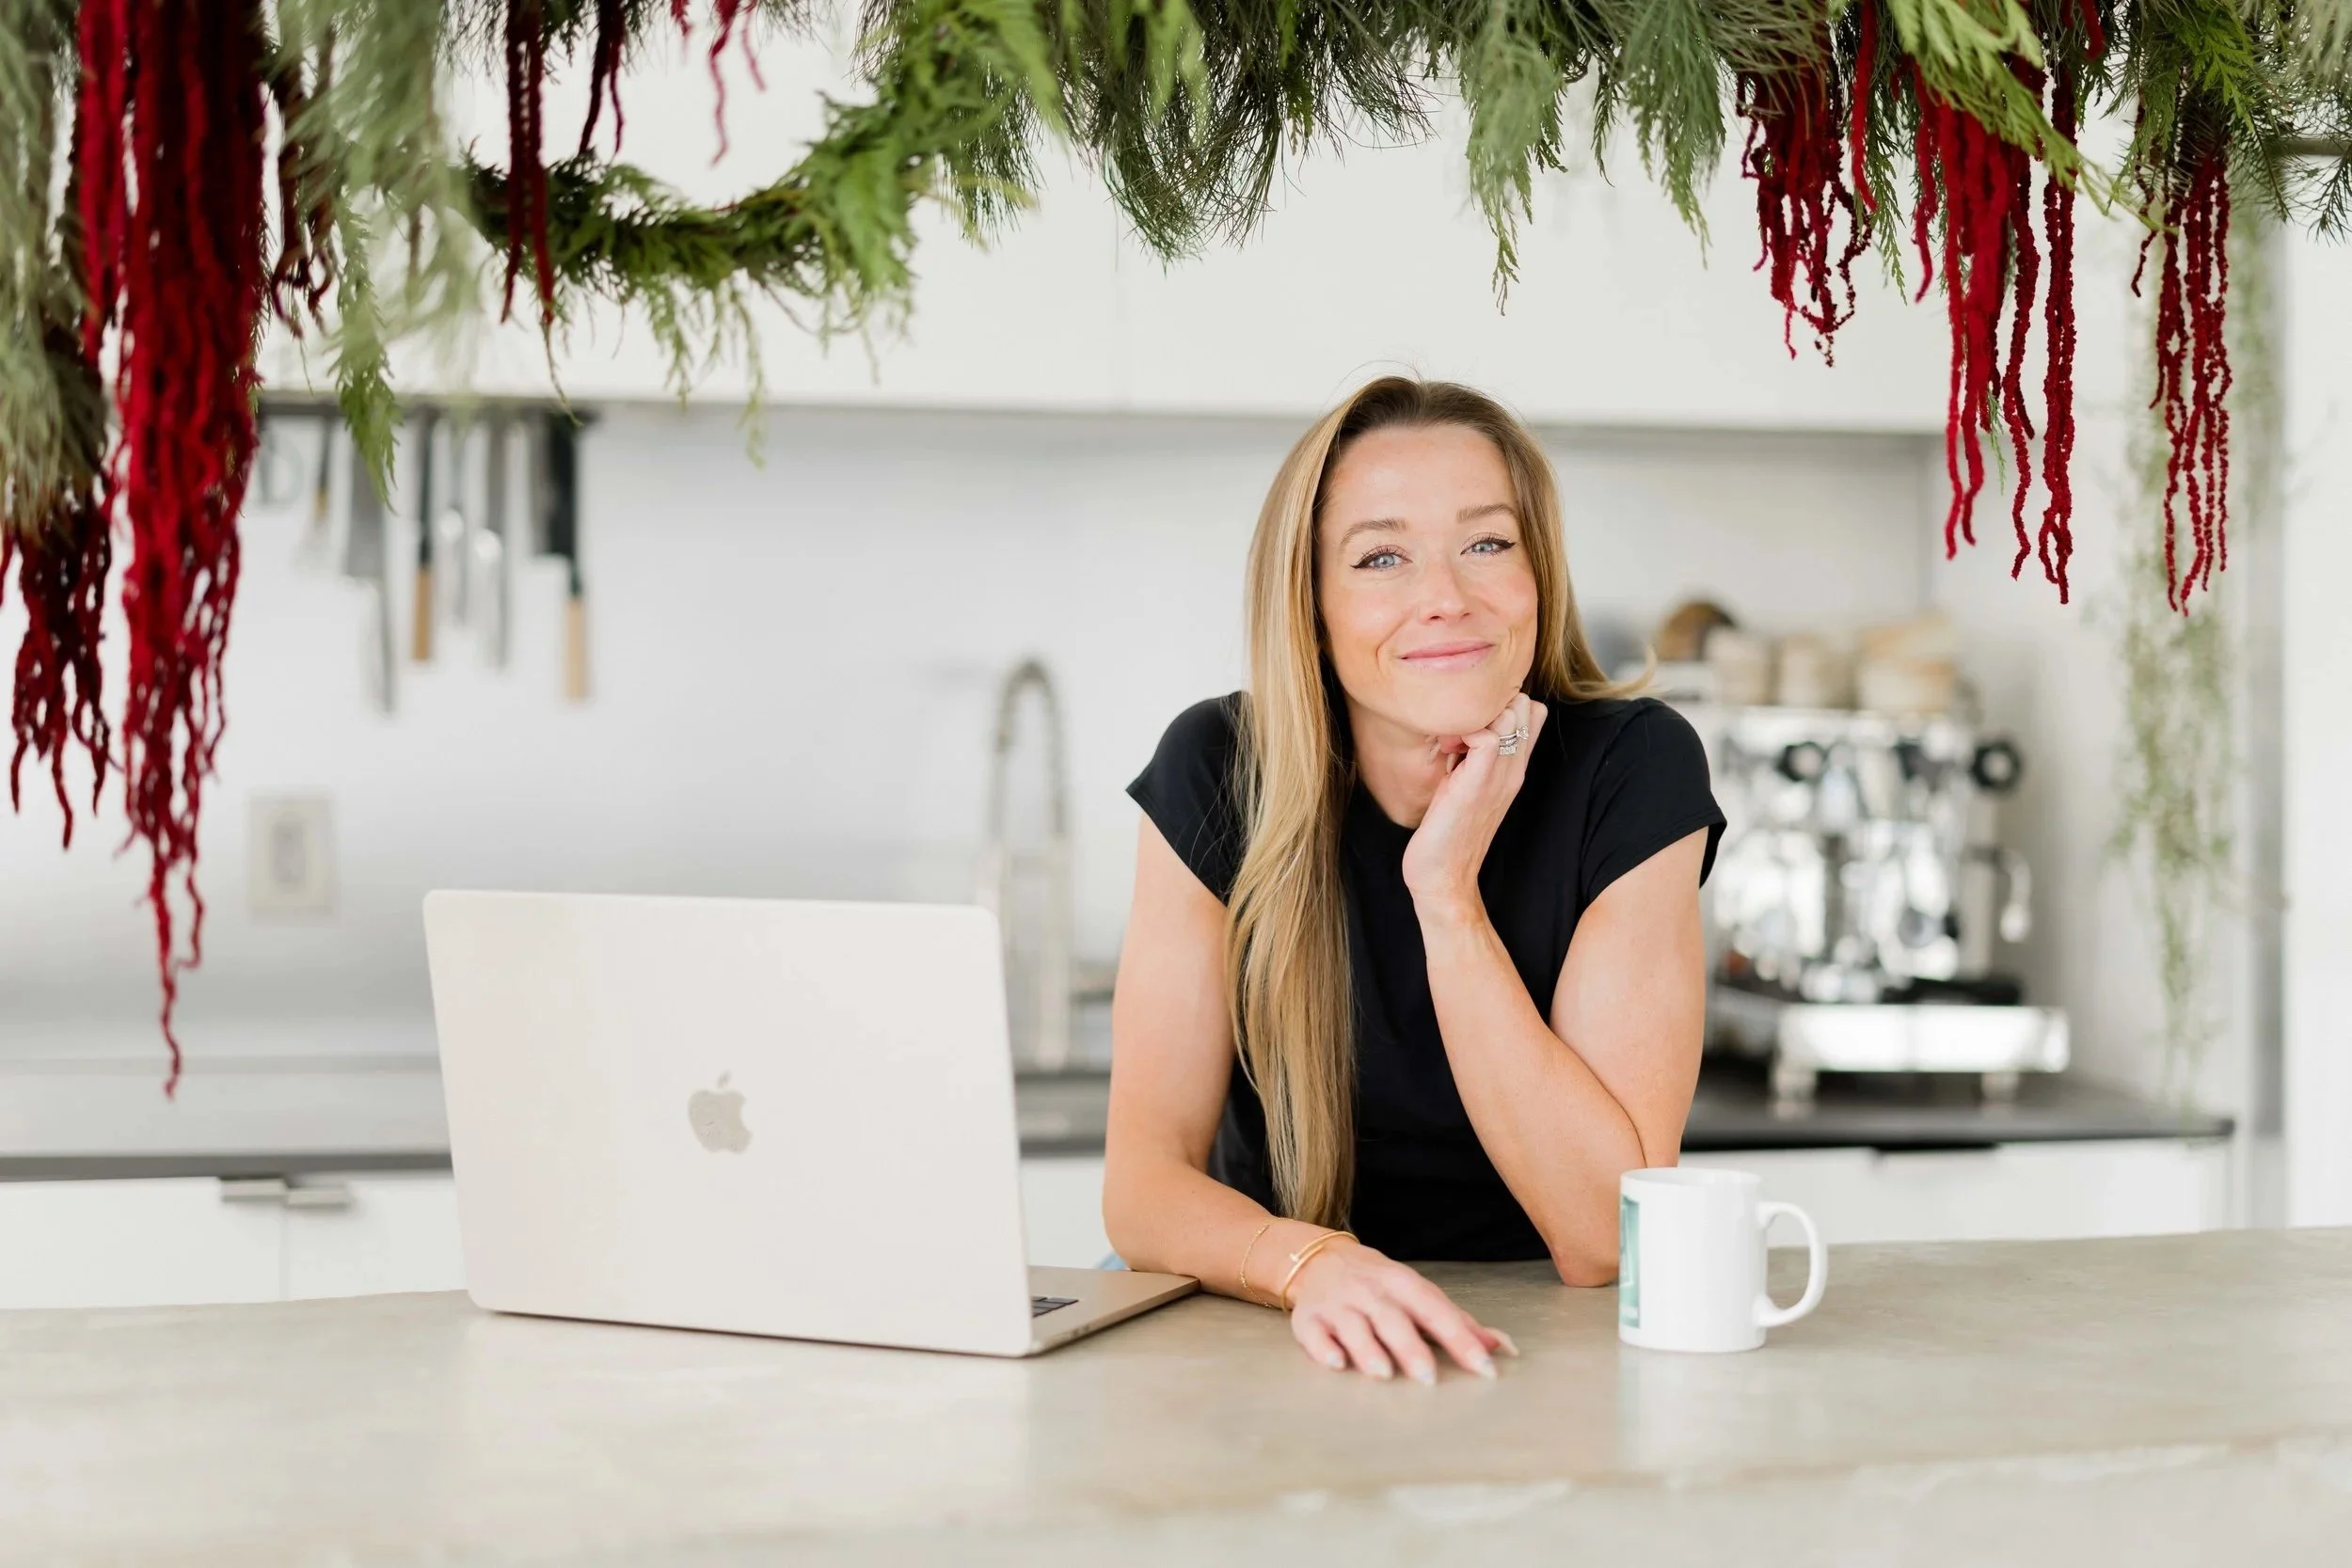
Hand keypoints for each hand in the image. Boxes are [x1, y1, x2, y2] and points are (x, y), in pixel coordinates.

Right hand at [1284, 1237, 1518, 1382]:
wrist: (1320, 1260)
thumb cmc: (1381, 1286)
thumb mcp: (1419, 1294)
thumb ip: (1458, 1323)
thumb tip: (1502, 1347)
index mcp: (1402, 1283)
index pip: (1435, 1310)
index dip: (1460, 1338)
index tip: (1484, 1368)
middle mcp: (1370, 1292)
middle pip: (1392, 1318)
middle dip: (1410, 1346)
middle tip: (1428, 1377)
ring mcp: (1337, 1305)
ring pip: (1353, 1326)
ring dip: (1367, 1349)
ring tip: (1383, 1373)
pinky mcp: (1308, 1318)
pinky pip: (1312, 1332)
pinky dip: (1322, 1348)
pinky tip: (1335, 1363)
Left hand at [1400, 693, 1547, 920]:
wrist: (1443, 878)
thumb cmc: (1447, 832)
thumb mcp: (1466, 786)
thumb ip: (1473, 758)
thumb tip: (1459, 728)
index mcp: (1514, 769)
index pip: (1533, 711)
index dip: (1500, 703)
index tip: (1468, 723)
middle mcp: (1514, 770)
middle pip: (1526, 705)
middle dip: (1488, 704)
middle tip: (1457, 729)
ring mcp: (1500, 778)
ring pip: (1512, 714)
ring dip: (1475, 716)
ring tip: (1451, 740)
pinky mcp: (1477, 785)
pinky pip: (1487, 737)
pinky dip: (1464, 731)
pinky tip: (1447, 750)